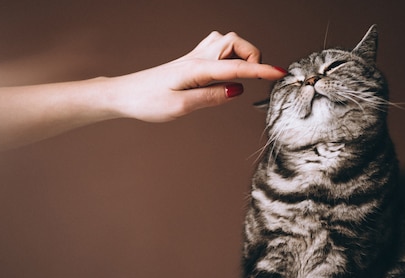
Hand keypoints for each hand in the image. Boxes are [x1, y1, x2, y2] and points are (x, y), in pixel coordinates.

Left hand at [102, 31, 286, 121]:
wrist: (124, 94)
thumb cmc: (147, 101)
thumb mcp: (181, 107)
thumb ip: (211, 97)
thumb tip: (237, 90)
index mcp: (197, 69)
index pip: (237, 67)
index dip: (261, 70)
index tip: (280, 73)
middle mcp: (197, 58)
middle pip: (235, 42)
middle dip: (251, 55)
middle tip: (254, 78)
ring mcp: (194, 58)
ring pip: (227, 42)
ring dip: (240, 54)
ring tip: (242, 75)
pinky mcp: (190, 62)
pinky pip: (217, 49)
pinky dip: (229, 57)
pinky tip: (225, 73)